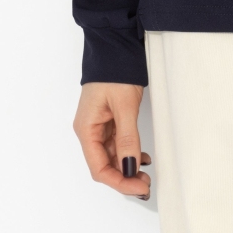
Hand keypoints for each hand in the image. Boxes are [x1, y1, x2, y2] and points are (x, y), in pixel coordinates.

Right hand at [74, 82, 152, 198]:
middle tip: (146, 185)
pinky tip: (142, 157)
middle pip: (104, 164)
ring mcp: (98, 125)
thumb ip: (127, 137)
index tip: (139, 188)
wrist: (115, 45)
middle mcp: (89, 130)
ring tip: (147, 174)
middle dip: (124, 177)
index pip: (99, 167)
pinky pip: (116, 143)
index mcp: (86, 129)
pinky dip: (129, 152)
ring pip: (111, 155)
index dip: (118, 181)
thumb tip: (129, 167)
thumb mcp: (124, 105)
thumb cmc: (116, 71)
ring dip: (127, 166)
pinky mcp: (108, 118)